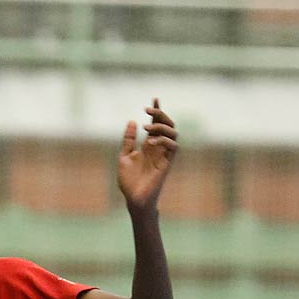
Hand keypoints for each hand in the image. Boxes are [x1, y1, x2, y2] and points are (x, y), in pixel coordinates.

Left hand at [118, 99, 178, 214]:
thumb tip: (132, 121)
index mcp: (149, 145)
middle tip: (148, 109)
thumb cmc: (129, 181)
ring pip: (173, 132)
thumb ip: (129, 140)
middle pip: (167, 124)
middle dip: (160, 114)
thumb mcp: (124, 157)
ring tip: (147, 128)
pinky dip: (164, 140)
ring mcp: (164, 155)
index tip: (154, 99)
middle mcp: (158, 148)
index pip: (156, 124)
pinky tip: (151, 142)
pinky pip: (173, 146)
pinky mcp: (167, 163)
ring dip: (161, 126)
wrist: (133, 199)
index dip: (157, 111)